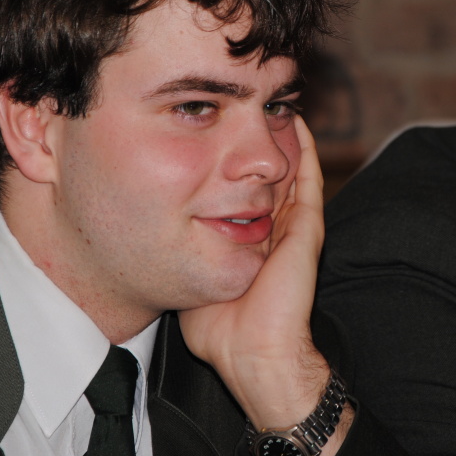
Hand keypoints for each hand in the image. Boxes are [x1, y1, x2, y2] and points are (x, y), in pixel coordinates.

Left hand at [179, 116, 332, 426]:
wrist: (251, 353)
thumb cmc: (217, 328)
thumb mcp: (186, 274)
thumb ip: (175, 247)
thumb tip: (146, 222)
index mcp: (250, 239)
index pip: (244, 190)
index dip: (234, 162)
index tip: (214, 129)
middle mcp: (274, 228)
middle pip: (269, 173)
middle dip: (258, 141)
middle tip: (246, 105)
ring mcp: (293, 227)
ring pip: (290, 169)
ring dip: (282, 137)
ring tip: (272, 102)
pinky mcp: (307, 229)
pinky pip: (309, 179)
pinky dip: (305, 149)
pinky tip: (294, 121)